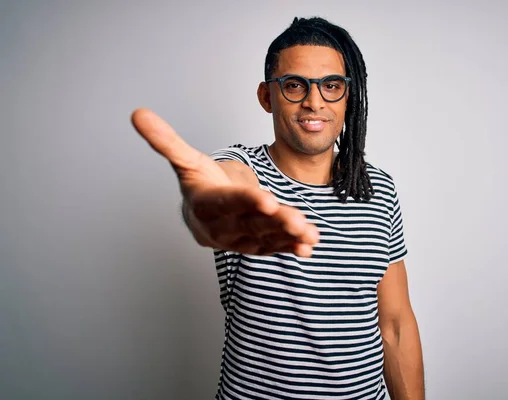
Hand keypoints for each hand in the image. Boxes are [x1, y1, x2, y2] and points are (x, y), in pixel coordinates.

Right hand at [130, 108, 318, 256]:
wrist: (204, 216)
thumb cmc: (200, 185)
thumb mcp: (185, 162)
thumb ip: (167, 142)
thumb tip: (138, 113)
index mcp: (206, 205)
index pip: (226, 203)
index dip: (245, 201)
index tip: (265, 199)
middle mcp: (223, 227)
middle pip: (250, 224)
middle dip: (274, 221)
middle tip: (295, 219)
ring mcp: (242, 239)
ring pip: (266, 237)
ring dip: (288, 236)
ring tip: (309, 234)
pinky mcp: (257, 244)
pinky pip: (275, 247)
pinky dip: (292, 246)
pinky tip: (310, 244)